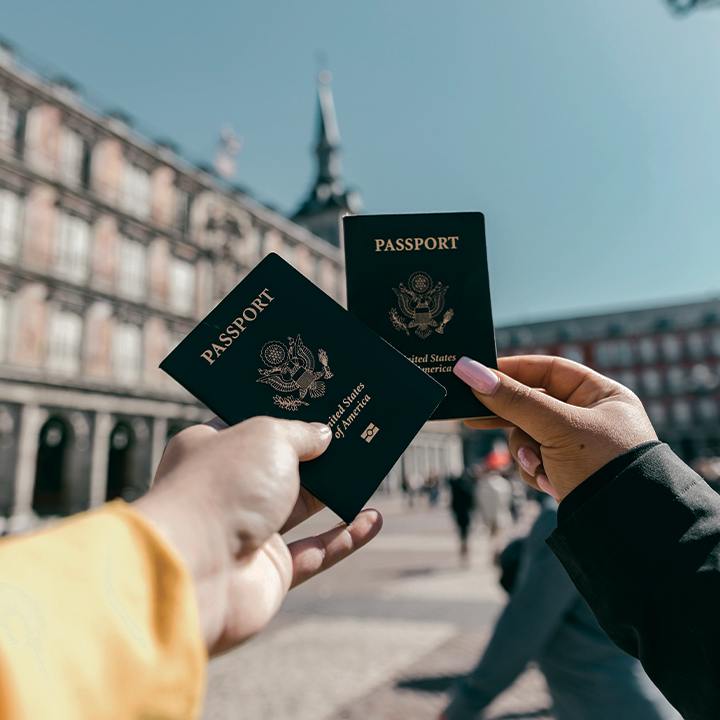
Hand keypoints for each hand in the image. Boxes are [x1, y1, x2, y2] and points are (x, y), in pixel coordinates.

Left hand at [134, 416, 382, 654]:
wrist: (196, 570)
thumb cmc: (222, 488)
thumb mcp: (268, 437)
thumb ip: (301, 433)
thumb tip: (323, 434)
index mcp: (210, 450)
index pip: (248, 424)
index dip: (282, 413)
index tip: (316, 401)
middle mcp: (227, 490)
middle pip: (280, 466)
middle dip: (316, 452)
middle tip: (352, 433)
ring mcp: (248, 532)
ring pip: (301, 507)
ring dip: (335, 492)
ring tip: (370, 470)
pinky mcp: (269, 572)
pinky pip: (316, 552)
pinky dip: (346, 538)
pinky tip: (374, 520)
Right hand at [453, 355, 656, 500]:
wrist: (624, 529)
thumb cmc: (603, 466)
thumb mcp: (556, 427)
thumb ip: (512, 399)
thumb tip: (469, 370)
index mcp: (601, 395)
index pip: (548, 370)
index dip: (513, 370)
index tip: (478, 374)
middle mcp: (591, 417)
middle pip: (533, 405)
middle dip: (511, 419)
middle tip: (473, 417)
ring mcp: (577, 446)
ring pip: (528, 435)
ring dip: (526, 452)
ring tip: (539, 466)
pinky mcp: (567, 471)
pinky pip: (534, 460)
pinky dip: (536, 470)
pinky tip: (550, 483)